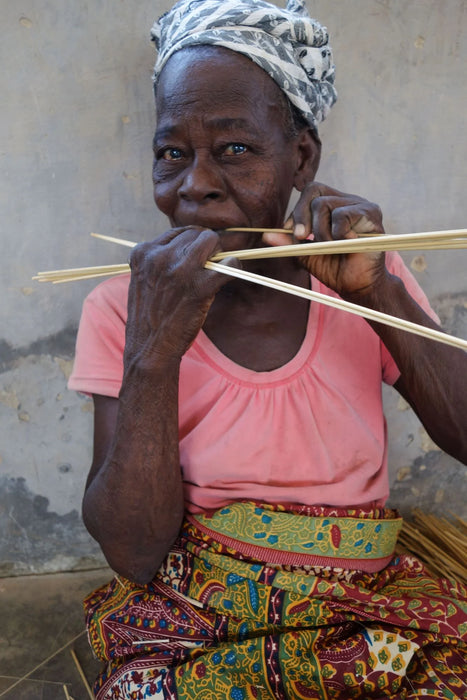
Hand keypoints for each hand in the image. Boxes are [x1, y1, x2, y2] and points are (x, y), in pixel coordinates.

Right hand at [124, 227, 235, 371]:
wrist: (149, 349)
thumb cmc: (150, 317)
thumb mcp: (144, 280)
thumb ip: (159, 261)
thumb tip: (188, 248)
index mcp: (142, 252)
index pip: (176, 232)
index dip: (190, 244)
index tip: (197, 257)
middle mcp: (159, 256)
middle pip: (195, 234)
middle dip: (206, 247)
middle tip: (210, 264)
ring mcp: (179, 270)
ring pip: (211, 240)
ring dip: (219, 253)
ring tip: (217, 268)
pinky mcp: (199, 286)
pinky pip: (229, 264)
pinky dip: (234, 267)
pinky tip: (229, 275)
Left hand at [263, 182, 386, 297]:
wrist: (358, 287)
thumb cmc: (336, 269)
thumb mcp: (307, 254)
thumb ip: (289, 243)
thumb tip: (266, 235)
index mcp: (334, 205)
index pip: (311, 191)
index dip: (297, 210)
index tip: (293, 233)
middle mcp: (348, 200)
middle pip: (315, 191)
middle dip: (302, 216)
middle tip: (302, 238)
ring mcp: (361, 205)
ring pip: (324, 204)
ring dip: (320, 231)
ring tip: (331, 247)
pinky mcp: (371, 214)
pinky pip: (342, 215)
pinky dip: (337, 233)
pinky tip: (346, 244)